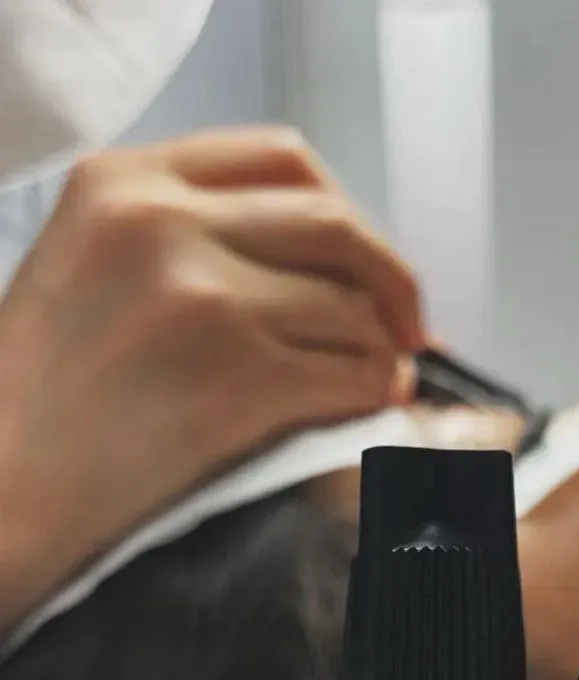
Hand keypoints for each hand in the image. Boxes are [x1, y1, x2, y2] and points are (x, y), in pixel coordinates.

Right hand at [0, 126, 424, 626]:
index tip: (365, 264)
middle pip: (336, 226)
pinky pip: (353, 374)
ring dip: (382, 351)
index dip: (348, 214)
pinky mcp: (235, 378)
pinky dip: (377, 393)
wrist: (6, 489)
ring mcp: (201, 298)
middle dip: (392, 282)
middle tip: (408, 328)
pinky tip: (365, 406)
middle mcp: (163, 222)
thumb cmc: (48, 392)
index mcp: (129, 181)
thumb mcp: (98, 263)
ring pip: (352, 308)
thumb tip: (332, 268)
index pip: (284, 160)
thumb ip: (199, 237)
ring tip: (375, 377)